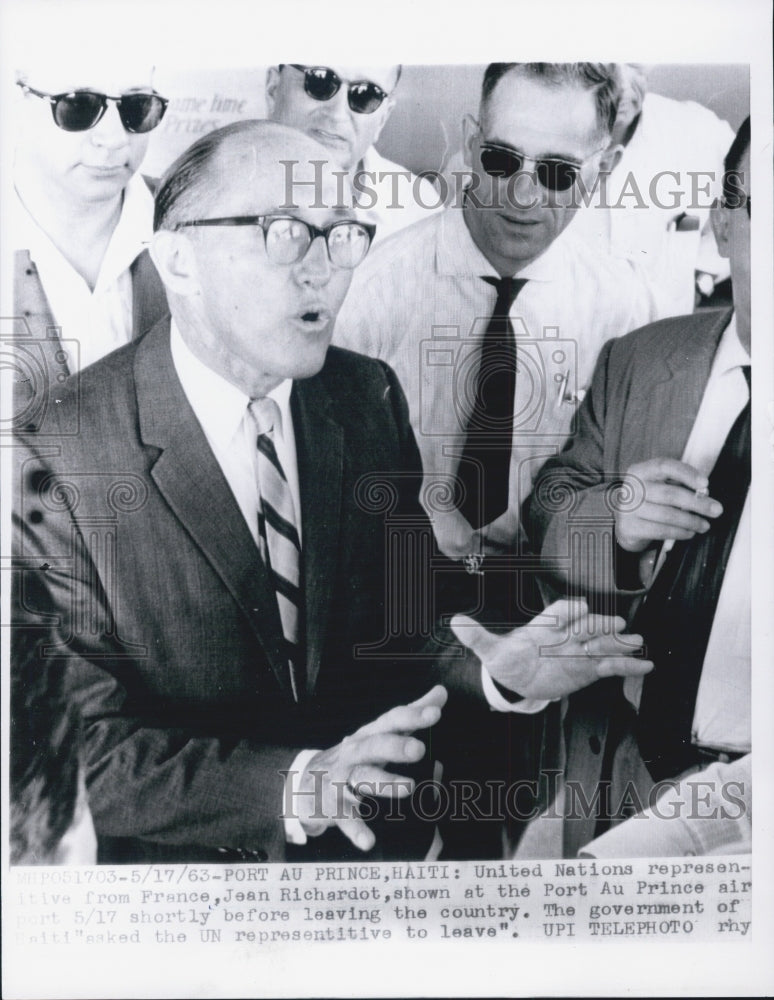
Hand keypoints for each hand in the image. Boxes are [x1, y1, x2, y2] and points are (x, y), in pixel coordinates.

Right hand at [294, 685, 447, 850]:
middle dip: (396, 746)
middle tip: (419, 748)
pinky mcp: (333, 806)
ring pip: (362, 778)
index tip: (435, 713)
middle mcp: (355, 753)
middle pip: (375, 745)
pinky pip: (345, 817)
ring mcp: (341, 779)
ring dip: (385, 782)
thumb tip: (441, 692)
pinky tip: (369, 841)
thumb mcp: (379, 733)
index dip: (412, 716)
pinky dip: (356, 828)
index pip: (390, 721)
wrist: (304, 783)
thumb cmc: (354, 755)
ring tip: (409, 787)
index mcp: (370, 735)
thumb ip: (410, 715)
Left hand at [450, 599, 651, 699]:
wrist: (517, 679)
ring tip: (636, 643)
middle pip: (585, 626)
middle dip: (600, 625)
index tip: (578, 608)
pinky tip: (645, 665)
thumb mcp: (490, 651)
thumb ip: (477, 637)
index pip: (557, 614)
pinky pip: (610, 666)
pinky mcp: (589, 668)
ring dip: (618, 643)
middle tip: (617, 624)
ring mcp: (579, 651)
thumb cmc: (507, 659)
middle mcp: (565, 635)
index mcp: (543, 627)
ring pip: (601, 644)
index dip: (567, 611)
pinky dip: (627, 666)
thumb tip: (454, 621)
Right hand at [616, 458, 721, 552]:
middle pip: (670, 494)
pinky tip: (689, 532)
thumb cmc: (649, 499)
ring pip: (667, 515)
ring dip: (691, 521)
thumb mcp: (658, 484)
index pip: (664, 466)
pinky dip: (679, 532)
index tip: (705, 483)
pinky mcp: (629, 527)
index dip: (686, 473)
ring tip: (704, 524)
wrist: (625, 520)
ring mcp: (629, 509)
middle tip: (716, 510)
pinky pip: (660, 531)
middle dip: (697, 503)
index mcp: (640, 471)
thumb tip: (704, 493)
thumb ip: (678, 484)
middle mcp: (632, 488)